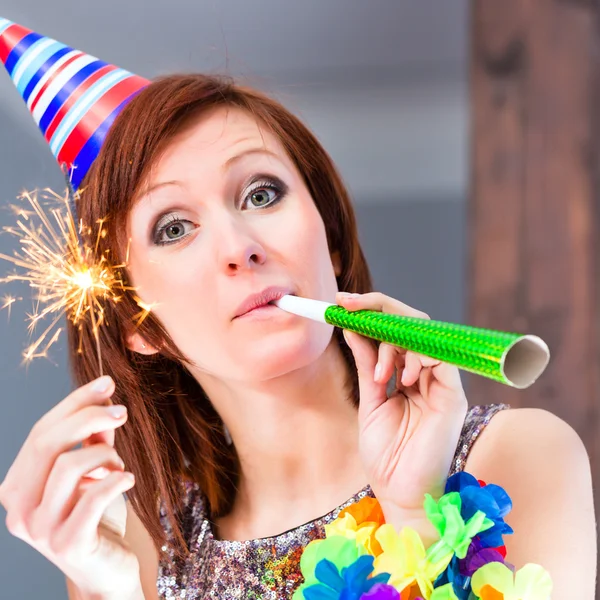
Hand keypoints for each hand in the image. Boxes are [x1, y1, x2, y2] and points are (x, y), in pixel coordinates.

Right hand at [0, 376, 140, 598]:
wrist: (106, 570)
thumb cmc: (97, 517)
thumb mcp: (92, 472)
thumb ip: (92, 439)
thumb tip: (103, 398)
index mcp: (18, 486)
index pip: (40, 432)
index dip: (74, 403)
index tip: (106, 383)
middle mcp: (20, 509)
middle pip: (47, 443)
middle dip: (88, 417)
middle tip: (122, 411)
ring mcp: (40, 529)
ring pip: (67, 466)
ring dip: (104, 455)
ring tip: (119, 466)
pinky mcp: (68, 544)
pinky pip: (92, 497)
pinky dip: (116, 479)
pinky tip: (127, 480)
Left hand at [337, 292, 467, 532]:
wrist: (399, 493)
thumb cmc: (386, 454)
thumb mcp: (370, 400)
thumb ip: (367, 364)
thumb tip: (352, 327)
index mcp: (409, 374)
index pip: (397, 329)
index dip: (372, 311)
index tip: (341, 303)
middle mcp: (428, 373)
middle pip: (412, 323)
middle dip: (379, 308)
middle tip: (348, 306)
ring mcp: (441, 383)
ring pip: (424, 334)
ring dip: (392, 341)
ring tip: (380, 375)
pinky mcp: (452, 396)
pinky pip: (441, 358)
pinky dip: (416, 356)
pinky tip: (397, 376)